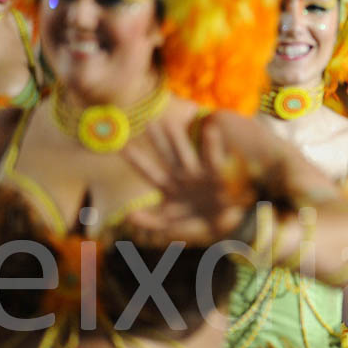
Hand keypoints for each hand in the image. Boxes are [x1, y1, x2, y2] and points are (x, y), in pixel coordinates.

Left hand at [122, 117, 254, 246]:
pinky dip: (211, 143)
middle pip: (167, 155)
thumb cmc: (197, 223)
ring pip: (186, 153)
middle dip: (158, 140)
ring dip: (179, 139)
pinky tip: (210, 128)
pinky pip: (213, 157)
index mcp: (169, 188)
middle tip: (148, 122)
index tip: (123, 147)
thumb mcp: (172, 226)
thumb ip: (151, 221)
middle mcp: (182, 176)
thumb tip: (130, 215)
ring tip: (172, 122)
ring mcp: (199, 173)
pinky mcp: (216, 174)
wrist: (225, 225)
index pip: (150, 172)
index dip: (137, 160)